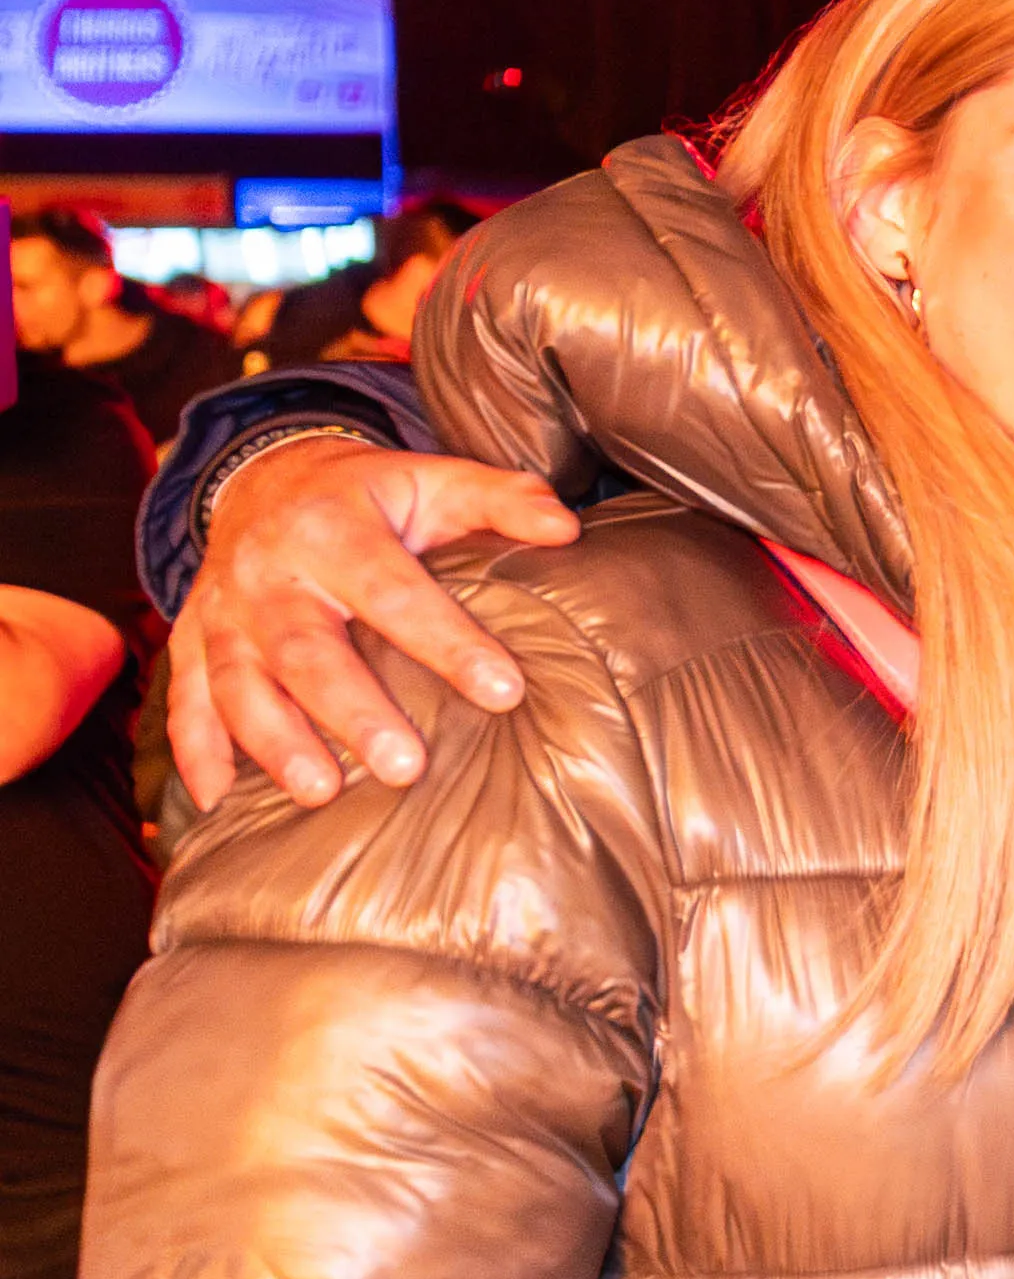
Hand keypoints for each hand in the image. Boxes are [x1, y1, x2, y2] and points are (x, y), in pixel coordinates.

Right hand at [169, 443, 575, 808]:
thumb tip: (564, 528)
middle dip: (354, 712)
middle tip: (406, 768)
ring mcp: (222, 613)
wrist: (262, 478)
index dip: (448, 641)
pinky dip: (197, 752)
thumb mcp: (431, 479)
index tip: (504, 691)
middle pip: (306, 650)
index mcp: (334, 529)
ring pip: (238, 684)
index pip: (396, 592)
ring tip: (321, 795)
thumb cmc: (367, 495)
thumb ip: (501, 499)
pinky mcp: (192, 640)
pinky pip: (184, 700)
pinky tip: (218, 801)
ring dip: (275, 743)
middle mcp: (268, 574)